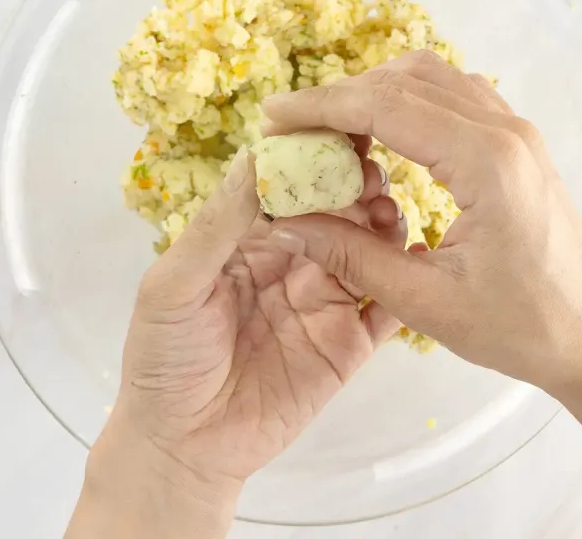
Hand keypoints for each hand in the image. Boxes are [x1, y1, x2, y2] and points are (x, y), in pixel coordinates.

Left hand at [71, 139, 404, 537]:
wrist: (182, 446)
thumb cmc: (163, 360)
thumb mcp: (174, 286)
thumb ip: (217, 227)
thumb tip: (257, 158)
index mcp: (248, 242)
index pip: (288, 189)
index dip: (312, 162)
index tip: (338, 135)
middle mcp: (293, 263)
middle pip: (336, 213)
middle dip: (356, 188)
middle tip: (373, 173)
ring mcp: (324, 302)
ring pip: (368, 252)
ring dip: (383, 228)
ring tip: (389, 213)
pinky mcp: (348, 344)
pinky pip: (385, 311)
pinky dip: (406, 286)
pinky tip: (418, 263)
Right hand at [261, 50, 581, 399]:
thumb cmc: (519, 328)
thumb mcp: (423, 301)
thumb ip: (349, 254)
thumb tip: (283, 221)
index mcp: (487, 162)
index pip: (385, 105)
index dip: (320, 107)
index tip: (272, 119)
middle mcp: (506, 131)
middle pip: (405, 79)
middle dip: (340, 97)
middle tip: (292, 131)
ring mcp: (518, 132)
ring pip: (432, 78)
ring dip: (375, 94)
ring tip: (330, 134)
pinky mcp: (519, 144)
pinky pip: (455, 97)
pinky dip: (409, 104)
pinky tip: (382, 139)